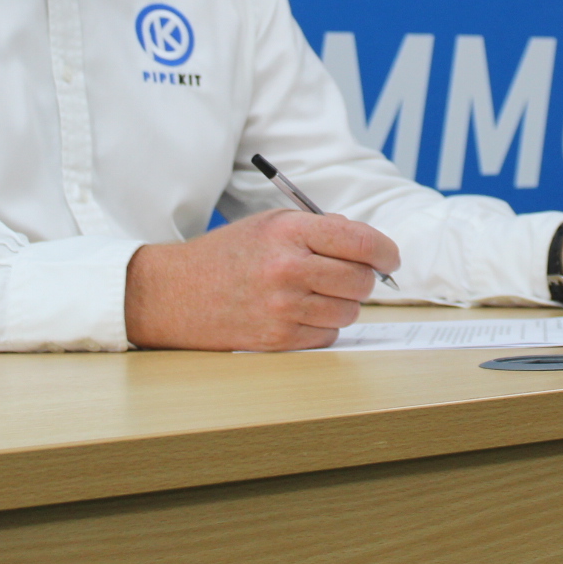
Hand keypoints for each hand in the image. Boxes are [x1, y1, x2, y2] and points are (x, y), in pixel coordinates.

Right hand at [124, 211, 400, 350]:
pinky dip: (322, 327)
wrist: (174, 293)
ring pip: (348, 312)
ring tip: (318, 294)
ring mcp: (283, 307)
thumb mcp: (270, 223)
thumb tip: (369, 246)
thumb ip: (320, 228)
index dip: (385, 251)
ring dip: (343, 305)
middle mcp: (288, 268)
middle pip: (361, 280)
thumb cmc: (228, 254)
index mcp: (289, 231)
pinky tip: (300, 314)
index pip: (361, 240)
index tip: (388, 258)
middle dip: (364, 279)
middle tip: (350, 276)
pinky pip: (327, 337)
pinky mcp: (277, 339)